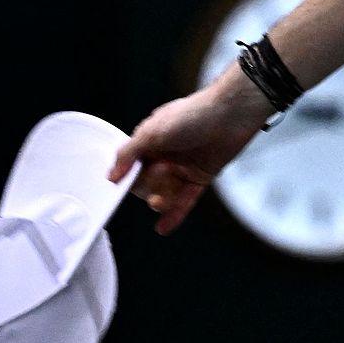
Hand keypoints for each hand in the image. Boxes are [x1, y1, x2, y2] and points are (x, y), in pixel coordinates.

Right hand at [107, 78, 265, 235]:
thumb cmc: (192, 115)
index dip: (129, 177)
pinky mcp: (201, 177)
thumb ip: (128, 154)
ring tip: (161, 202)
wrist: (232, 114)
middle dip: (150, 185)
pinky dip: (175, 214)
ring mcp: (183, 167)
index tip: (122, 187)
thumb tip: (112, 176)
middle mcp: (165, 155)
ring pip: (165, 194)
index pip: (131, 168)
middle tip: (161, 173)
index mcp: (150, 141)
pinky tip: (162, 228)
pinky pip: (186, 200)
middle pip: (147, 184)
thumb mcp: (152, 131)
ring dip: (161, 202)